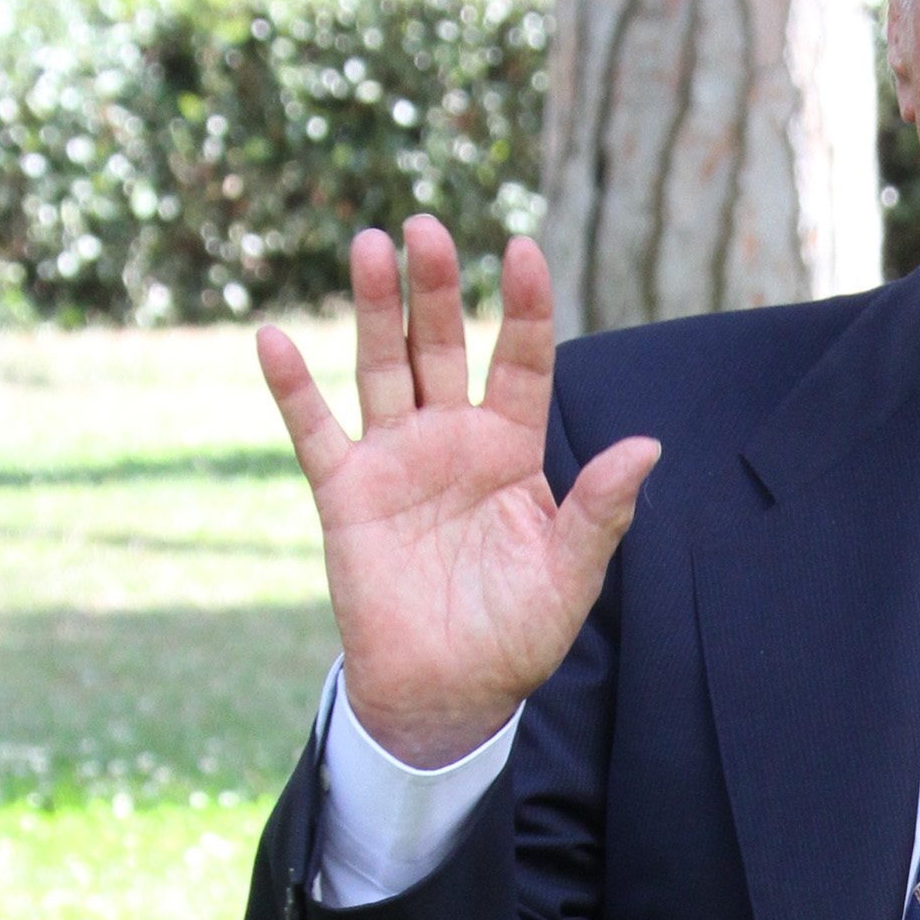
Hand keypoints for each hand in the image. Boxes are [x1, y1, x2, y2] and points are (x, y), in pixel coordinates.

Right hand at [258, 219, 659, 768]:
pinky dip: (293, 388)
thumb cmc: (517, 635)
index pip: (524, 362)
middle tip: (427, 226)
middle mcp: (453, 440)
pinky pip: (314, 432)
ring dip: (373, 308)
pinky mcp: (347, 493)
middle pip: (443, 345)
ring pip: (382, 367)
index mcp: (513, 451)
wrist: (449, 692)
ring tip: (371, 246)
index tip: (523, 249)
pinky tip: (272, 339)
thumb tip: (647, 446)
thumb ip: (602, 510)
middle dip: (435, 287)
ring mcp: (396, 460)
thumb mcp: (572, 575)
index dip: (524, 308)